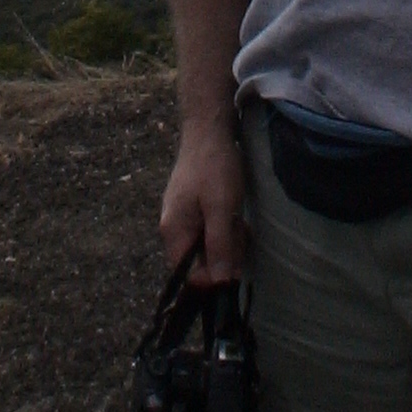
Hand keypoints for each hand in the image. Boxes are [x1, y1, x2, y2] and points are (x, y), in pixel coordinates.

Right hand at [159, 121, 246, 282]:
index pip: (188, 275)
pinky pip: (210, 229)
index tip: (236, 264)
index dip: (213, 276)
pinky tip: (235, 211)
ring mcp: (182, 216)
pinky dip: (225, 225)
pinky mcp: (192, 207)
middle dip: (224, 252)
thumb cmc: (215, 167)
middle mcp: (173, 228)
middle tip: (238, 228)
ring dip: (228, 237)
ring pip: (208, 244)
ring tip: (237, 215)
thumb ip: (220, 245)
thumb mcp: (222, 208)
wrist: (209, 129)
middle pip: (200, 260)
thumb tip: (221, 283)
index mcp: (173, 231)